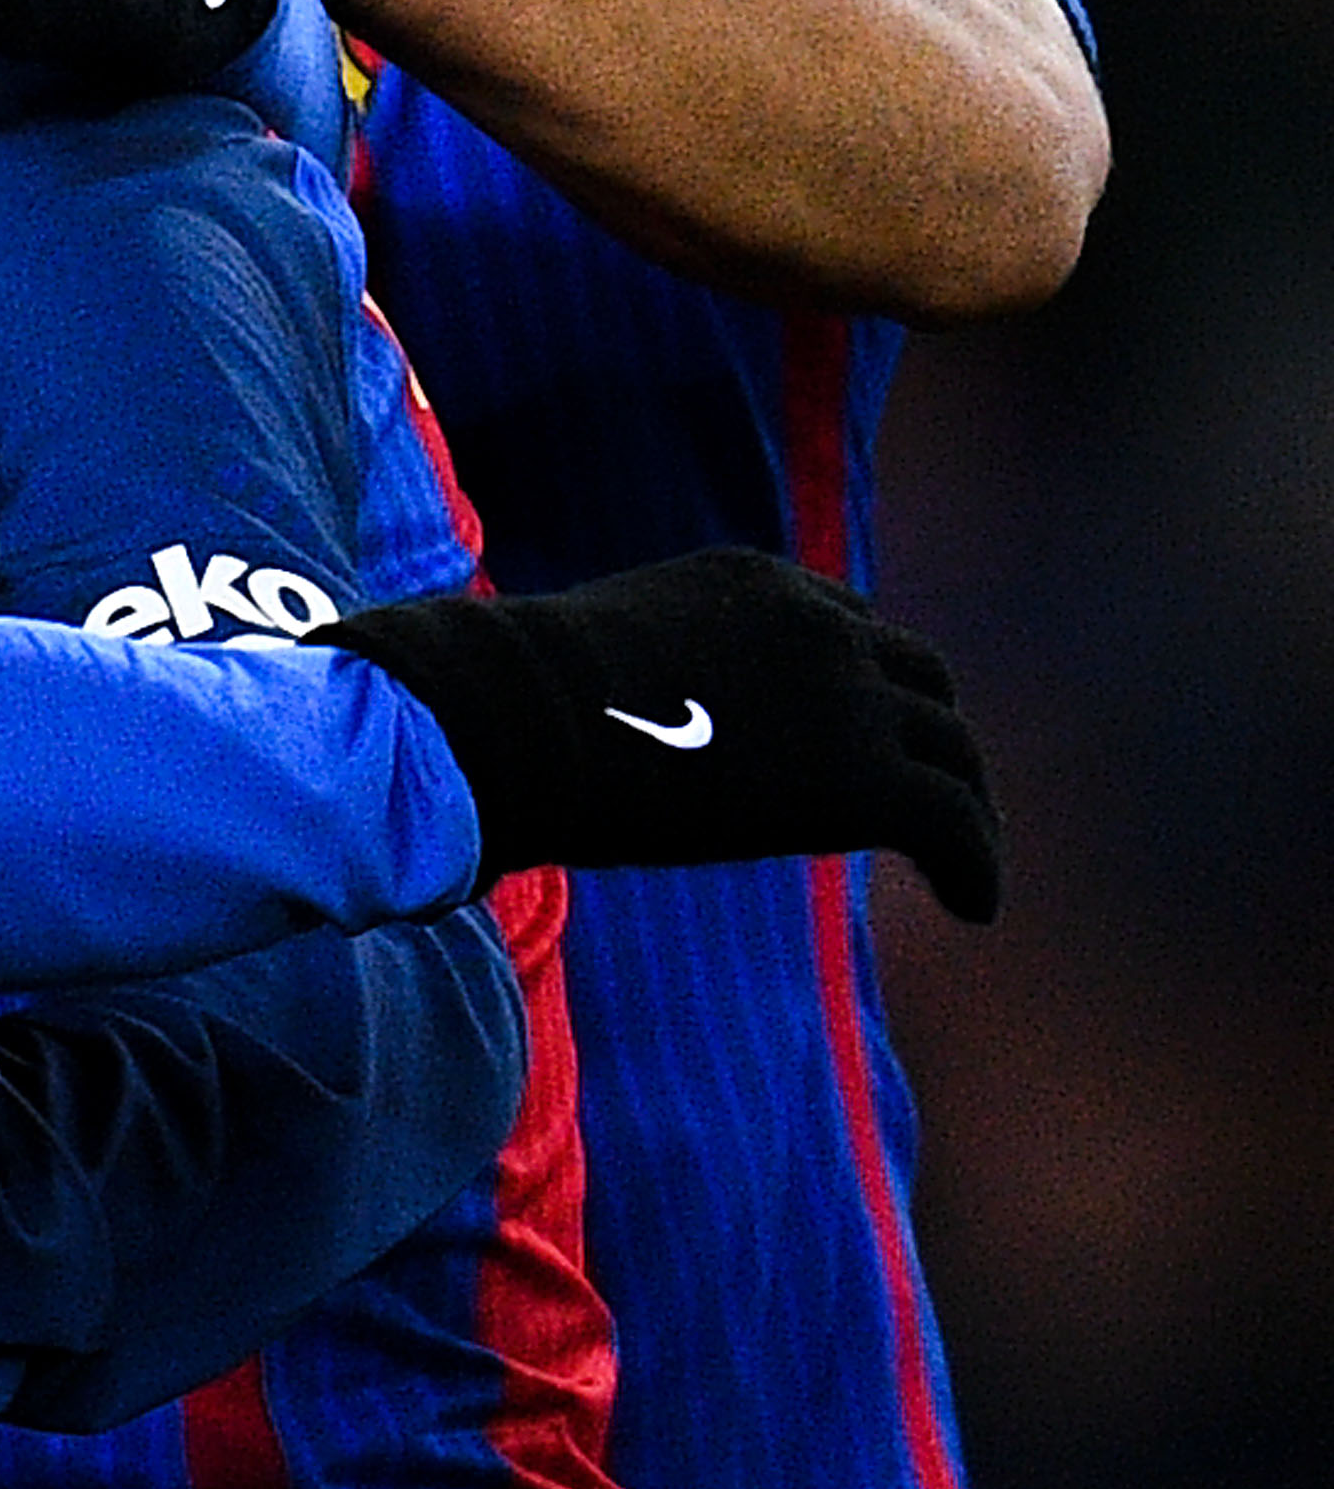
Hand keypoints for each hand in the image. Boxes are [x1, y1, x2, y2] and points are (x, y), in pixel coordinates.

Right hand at [322, 547, 1000, 919]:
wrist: (515, 724)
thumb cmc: (512, 704)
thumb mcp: (599, 658)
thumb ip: (644, 674)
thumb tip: (584, 728)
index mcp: (753, 582)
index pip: (849, 624)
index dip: (865, 686)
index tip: (856, 738)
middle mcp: (816, 623)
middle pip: (922, 679)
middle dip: (930, 736)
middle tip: (926, 797)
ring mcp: (845, 695)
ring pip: (954, 749)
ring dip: (962, 802)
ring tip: (960, 861)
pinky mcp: (861, 777)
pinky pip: (954, 822)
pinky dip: (976, 864)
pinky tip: (973, 907)